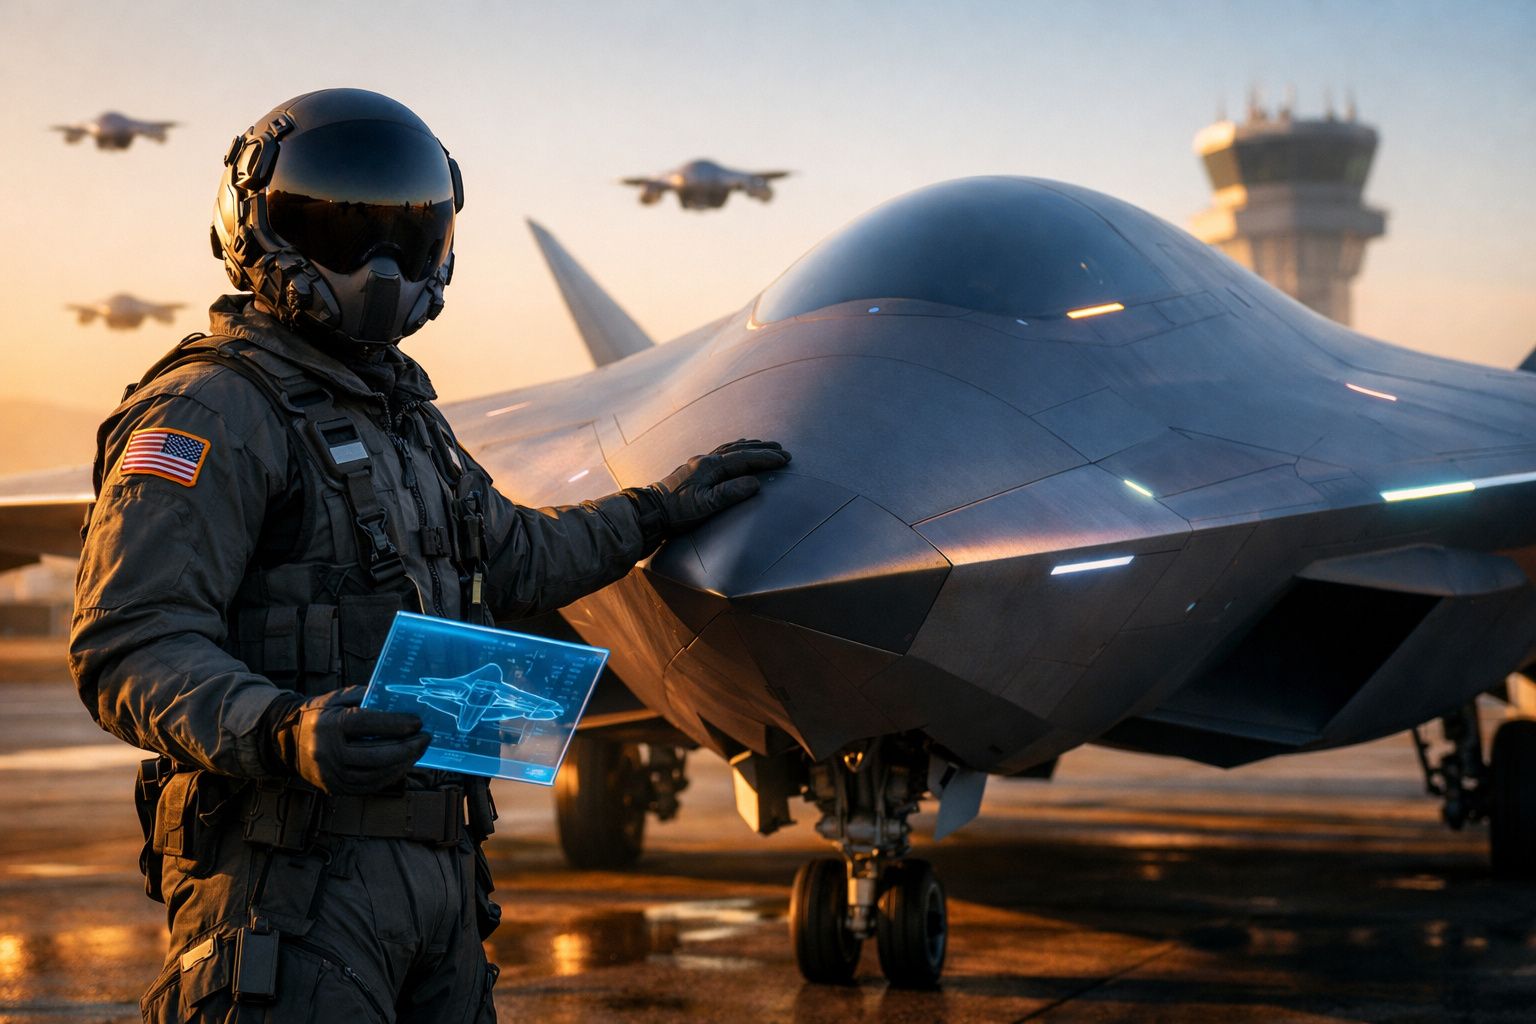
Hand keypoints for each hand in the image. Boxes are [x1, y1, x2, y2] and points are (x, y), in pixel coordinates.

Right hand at [267, 687, 429, 794]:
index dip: (397, 724)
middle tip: (425, 739)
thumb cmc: (319, 715)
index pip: (368, 724)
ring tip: (417, 751)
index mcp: (329, 725)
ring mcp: (329, 774)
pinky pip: (368, 786)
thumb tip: (399, 702)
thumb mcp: (337, 698)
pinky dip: (389, 776)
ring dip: (402, 764)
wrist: (286, 740)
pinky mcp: (333, 788)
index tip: (418, 722)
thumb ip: (366, 698)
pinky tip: (402, 765)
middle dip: (407, 748)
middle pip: (376, 754)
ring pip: (374, 774)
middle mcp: (327, 752)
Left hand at [642, 438, 790, 537]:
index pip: (743, 459)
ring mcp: (699, 464)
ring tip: (765, 445)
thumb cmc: (676, 511)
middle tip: (783, 451)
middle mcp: (705, 460)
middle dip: (762, 450)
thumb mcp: (704, 505)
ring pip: (729, 449)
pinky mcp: (695, 470)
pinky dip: (733, 449)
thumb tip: (755, 483)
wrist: (650, 511)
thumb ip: (729, 493)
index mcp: (710, 467)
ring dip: (749, 447)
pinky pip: (720, 454)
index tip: (784, 459)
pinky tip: (736, 450)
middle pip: (739, 450)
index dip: (765, 459)